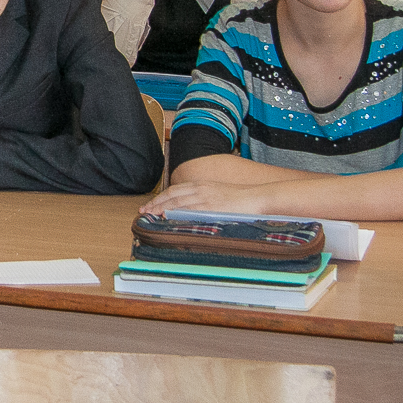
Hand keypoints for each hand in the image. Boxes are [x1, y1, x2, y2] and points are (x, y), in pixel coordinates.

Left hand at [141, 179, 266, 215]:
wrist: (259, 198)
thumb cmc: (242, 200)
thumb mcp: (219, 197)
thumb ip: (205, 202)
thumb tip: (192, 212)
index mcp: (203, 185)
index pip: (175, 190)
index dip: (160, 198)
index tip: (149, 205)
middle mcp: (202, 189)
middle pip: (172, 195)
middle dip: (155, 203)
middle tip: (143, 211)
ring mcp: (206, 197)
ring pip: (178, 201)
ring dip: (161, 208)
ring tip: (149, 215)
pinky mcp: (212, 206)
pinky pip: (190, 209)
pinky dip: (176, 212)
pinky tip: (167, 216)